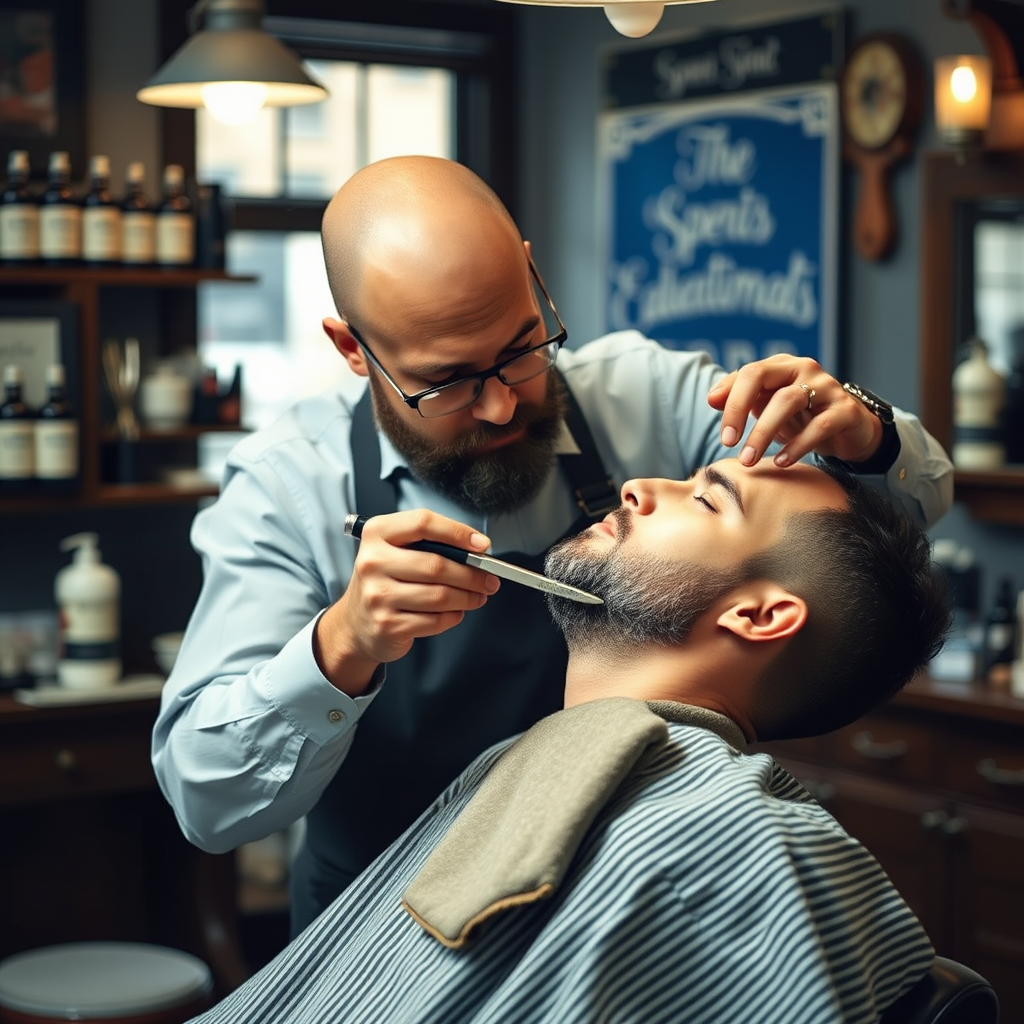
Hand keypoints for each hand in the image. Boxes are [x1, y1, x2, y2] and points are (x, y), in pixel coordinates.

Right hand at [315, 510, 499, 694]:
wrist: (355, 623)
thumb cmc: (385, 581)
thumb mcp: (397, 551)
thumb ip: (432, 544)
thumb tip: (477, 550)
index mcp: (377, 533)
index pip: (423, 523)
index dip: (458, 532)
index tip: (482, 545)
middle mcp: (373, 562)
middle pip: (437, 564)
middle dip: (472, 574)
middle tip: (489, 579)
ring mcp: (378, 596)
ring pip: (440, 596)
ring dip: (468, 597)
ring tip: (477, 596)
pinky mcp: (387, 624)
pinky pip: (435, 620)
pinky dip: (453, 616)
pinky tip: (454, 612)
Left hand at [707, 355, 883, 467]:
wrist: (848, 430)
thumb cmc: (800, 417)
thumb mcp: (767, 407)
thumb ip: (740, 399)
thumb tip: (712, 398)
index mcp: (781, 366)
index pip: (748, 373)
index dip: (730, 400)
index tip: (722, 432)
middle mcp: (804, 369)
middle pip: (763, 378)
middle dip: (739, 410)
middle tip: (727, 444)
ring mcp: (827, 387)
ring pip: (789, 400)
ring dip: (763, 432)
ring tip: (749, 459)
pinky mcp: (847, 410)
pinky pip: (820, 425)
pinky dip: (798, 445)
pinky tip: (782, 461)